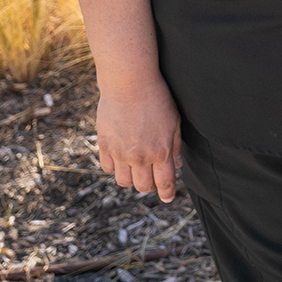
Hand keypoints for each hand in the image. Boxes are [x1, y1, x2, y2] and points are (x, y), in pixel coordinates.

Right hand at [96, 71, 184, 201]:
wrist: (129, 83)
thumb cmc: (157, 99)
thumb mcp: (174, 122)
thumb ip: (174, 146)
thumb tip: (177, 165)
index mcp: (161, 152)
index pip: (164, 183)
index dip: (167, 193)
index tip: (167, 198)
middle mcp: (139, 157)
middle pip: (143, 187)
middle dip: (150, 185)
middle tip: (152, 178)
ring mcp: (120, 153)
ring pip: (124, 182)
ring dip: (132, 179)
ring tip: (136, 169)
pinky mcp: (104, 145)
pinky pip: (108, 168)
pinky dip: (115, 168)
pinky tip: (121, 159)